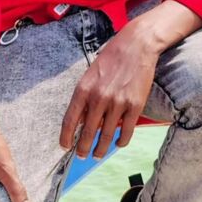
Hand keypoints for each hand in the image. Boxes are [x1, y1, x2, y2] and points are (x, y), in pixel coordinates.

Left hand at [59, 26, 158, 160]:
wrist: (136, 45)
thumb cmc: (112, 58)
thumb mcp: (91, 74)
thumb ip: (86, 97)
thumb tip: (83, 122)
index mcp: (84, 88)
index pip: (70, 120)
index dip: (65, 137)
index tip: (65, 146)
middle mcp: (99, 98)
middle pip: (87, 132)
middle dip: (82, 148)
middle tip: (81, 156)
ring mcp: (118, 103)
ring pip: (106, 136)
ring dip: (100, 150)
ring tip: (97, 155)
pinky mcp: (135, 106)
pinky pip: (126, 132)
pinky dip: (121, 142)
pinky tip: (118, 144)